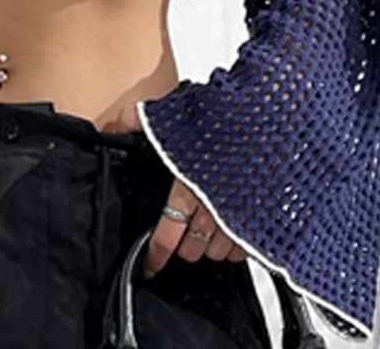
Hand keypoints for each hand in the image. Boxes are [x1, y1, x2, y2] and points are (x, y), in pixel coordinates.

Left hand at [107, 101, 247, 278]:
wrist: (268, 114)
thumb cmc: (221, 117)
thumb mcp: (172, 114)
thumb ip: (139, 120)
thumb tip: (112, 127)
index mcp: (188, 186)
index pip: (168, 233)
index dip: (158, 253)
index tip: (151, 264)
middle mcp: (214, 207)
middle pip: (194, 248)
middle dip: (184, 250)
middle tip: (179, 245)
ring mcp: (241, 214)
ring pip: (220, 251)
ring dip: (209, 250)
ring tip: (202, 241)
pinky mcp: (263, 214)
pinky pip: (248, 247)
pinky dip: (236, 247)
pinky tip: (231, 236)